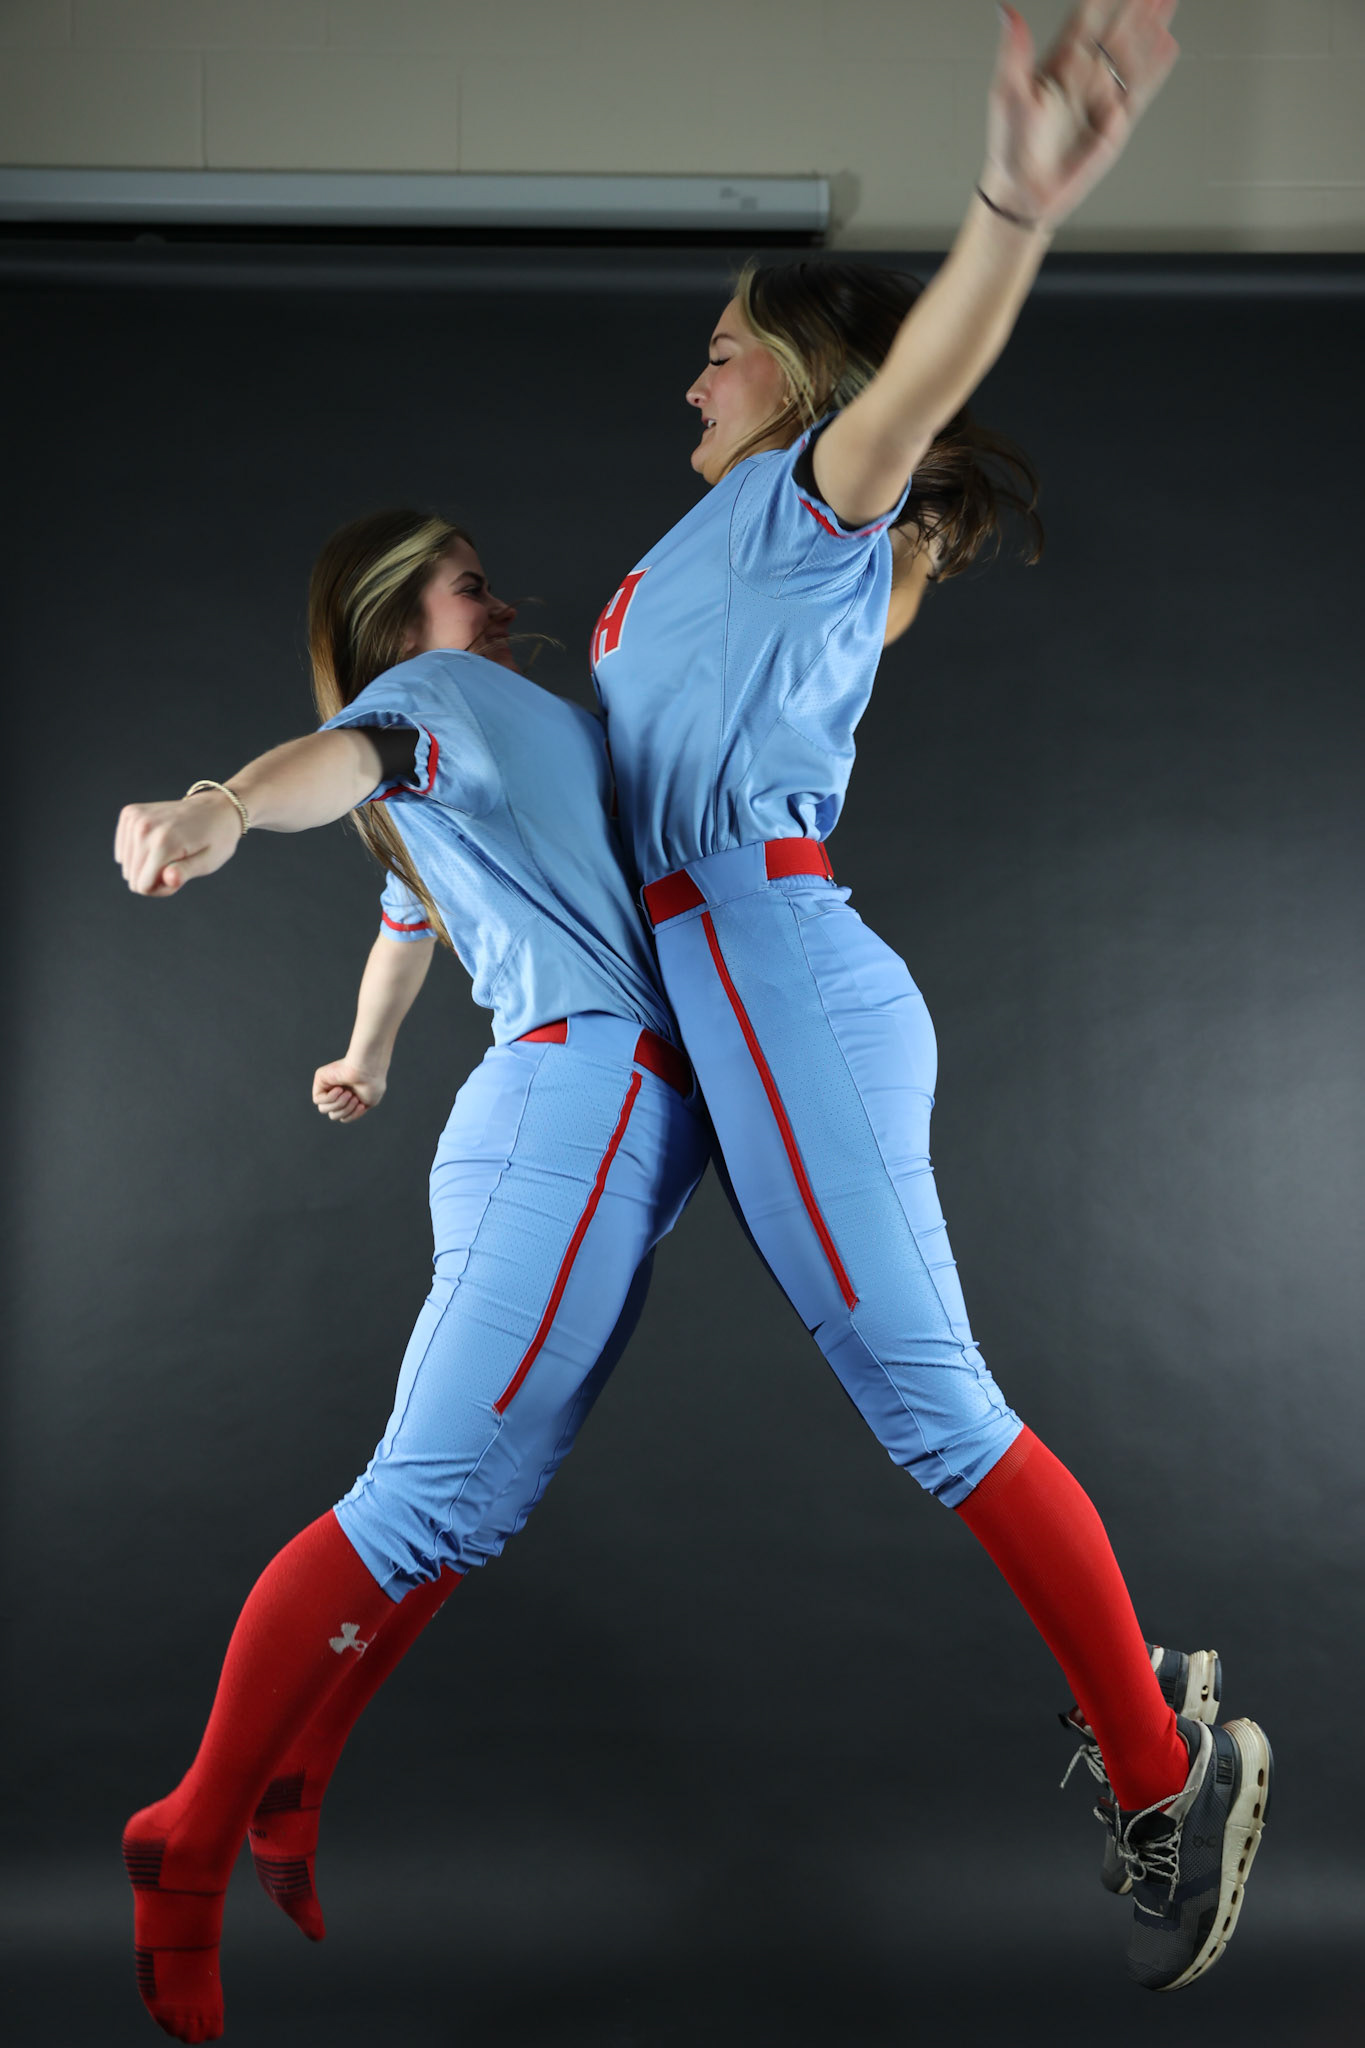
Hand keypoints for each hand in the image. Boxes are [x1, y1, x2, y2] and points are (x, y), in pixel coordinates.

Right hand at [115, 789, 242, 895]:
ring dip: (146, 865)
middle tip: (178, 864)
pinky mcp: (129, 814)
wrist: (216, 808)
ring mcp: (134, 818)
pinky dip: (139, 852)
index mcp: (163, 842)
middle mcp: (144, 828)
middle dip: (154, 878)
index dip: (162, 888)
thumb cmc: (216, 839)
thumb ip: (185, 873)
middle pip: (133, 876)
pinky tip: (157, 843)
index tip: (181, 875)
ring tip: (170, 853)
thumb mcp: (208, 861)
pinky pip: (123, 850)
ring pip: (126, 864)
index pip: (143, 886)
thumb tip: (169, 880)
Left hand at [312, 1057, 386, 1123]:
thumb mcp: (367, 1103)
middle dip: (345, 1110)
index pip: (343, 1116)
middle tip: (354, 1097)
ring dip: (338, 1104)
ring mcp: (329, 1086)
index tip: (362, 1105)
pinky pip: (318, 1100)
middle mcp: (338, 1092)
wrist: (368, 1070)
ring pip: (323, 1109)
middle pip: (333, 1115)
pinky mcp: (321, 1080)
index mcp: (349, 1098)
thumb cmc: (371, 1084)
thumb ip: (352, 1112)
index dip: (352, 1114)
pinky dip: (330, 1098)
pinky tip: (339, 1088)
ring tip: (348, 1093)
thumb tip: (339, 1117)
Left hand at [983, 1, 1179, 228]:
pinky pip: (1139, 89)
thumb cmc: (1010, 146)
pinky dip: (1154, 67)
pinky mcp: (1116, 122)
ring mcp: (1102, 97)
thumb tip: (1007, 11)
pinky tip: (1167, 44)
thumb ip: (1013, 52)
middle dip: (1136, 6)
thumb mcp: (1006, 94)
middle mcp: (1084, 76)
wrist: (1025, 192)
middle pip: (1116, 31)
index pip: (1086, 20)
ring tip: (1168, 0)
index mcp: (1058, 64)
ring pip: (1132, 54)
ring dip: (1150, 27)